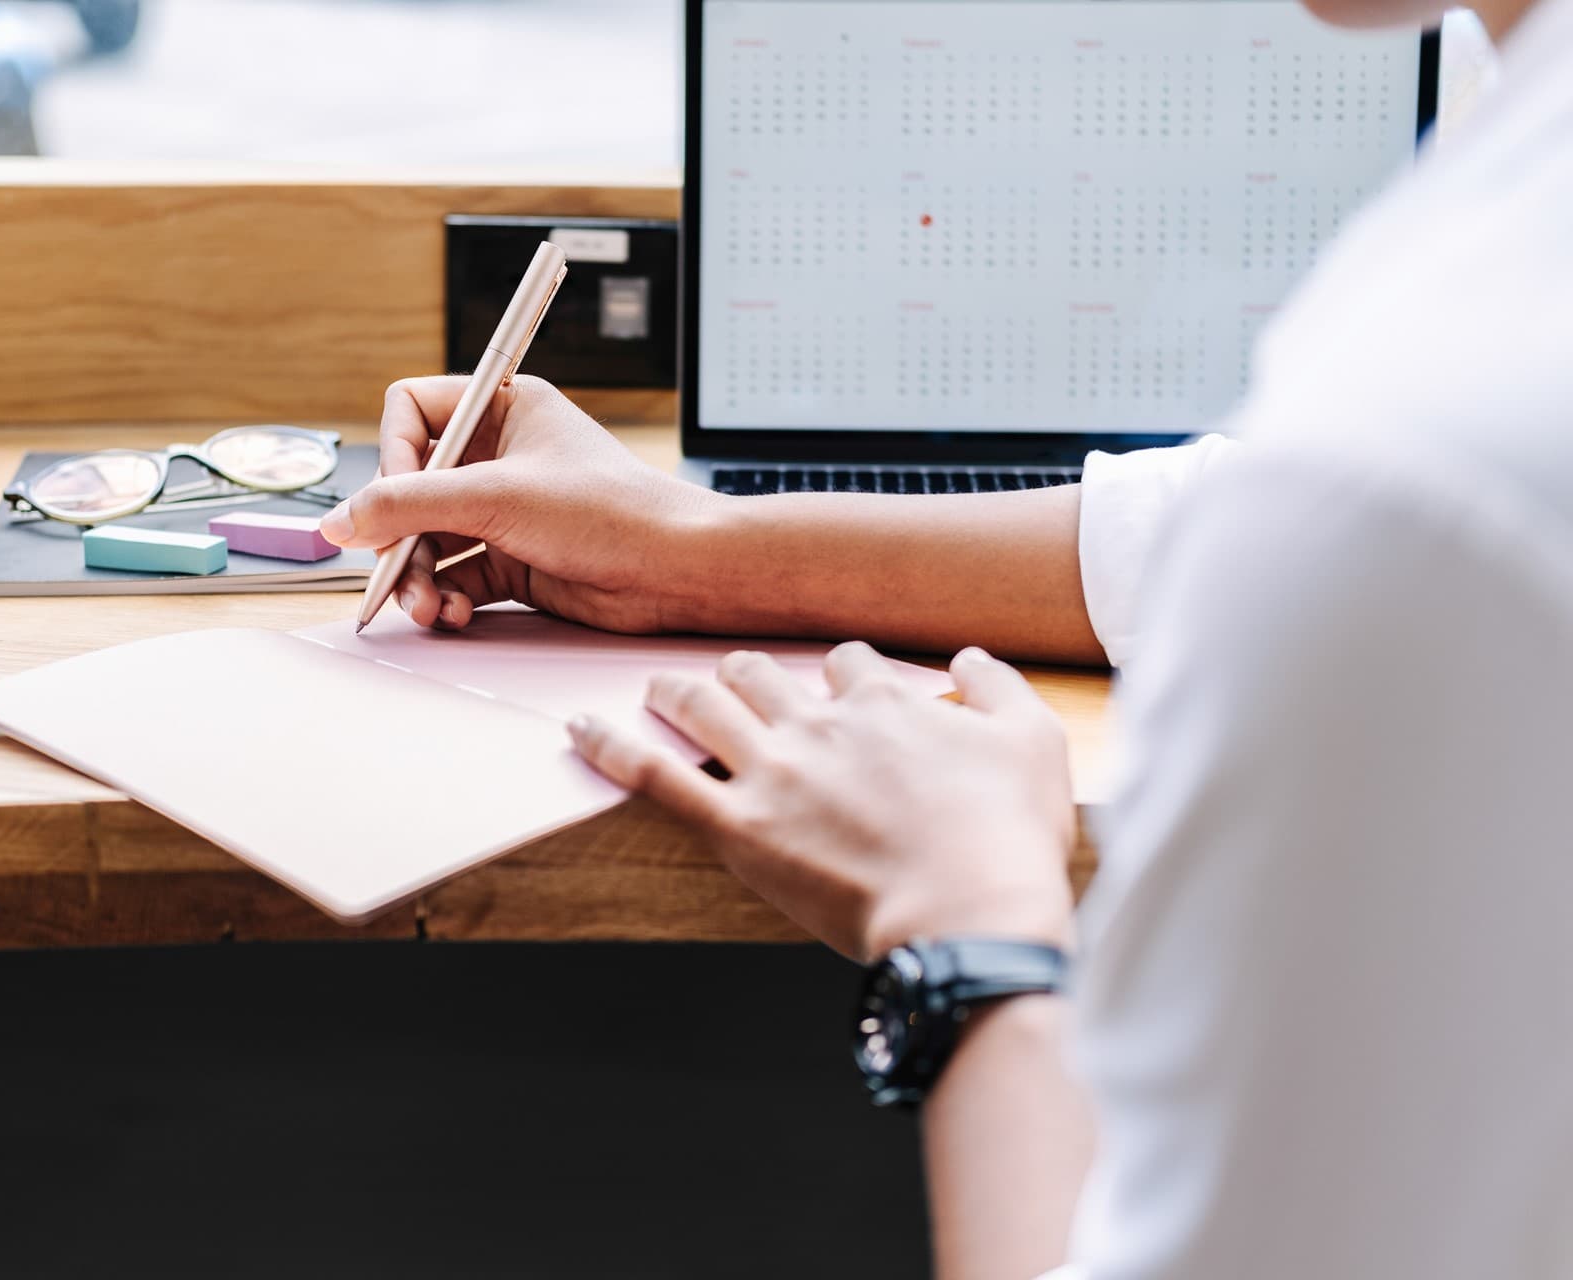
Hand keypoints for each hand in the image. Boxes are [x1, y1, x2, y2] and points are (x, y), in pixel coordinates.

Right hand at [318, 376, 723, 633]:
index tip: (393, 499)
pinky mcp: (515, 560)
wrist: (676, 573)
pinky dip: (447, 598)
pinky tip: (456, 616)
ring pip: (429, 539)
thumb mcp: (497, 497)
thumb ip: (409, 505)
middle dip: (399, 536)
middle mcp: (500, 455)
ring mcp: (506, 510)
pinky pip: (456, 577)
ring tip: (429, 607)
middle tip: (397, 572)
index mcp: (504, 408)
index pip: (411, 411)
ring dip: (418, 577)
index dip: (392, 456)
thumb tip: (338, 521)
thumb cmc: (611, 511)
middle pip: (411, 487)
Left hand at [568, 645, 1076, 960]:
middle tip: (734, 683)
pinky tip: (579, 729)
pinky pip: (656, 776)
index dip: (836, 674)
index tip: (836, 690)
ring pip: (703, 704)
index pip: (842, 662)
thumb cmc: (1005, 840)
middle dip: (744, 672)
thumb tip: (971, 656)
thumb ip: (998, 688)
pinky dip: (611, 747)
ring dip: (676, 689)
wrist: (968, 914)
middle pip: (759, 670)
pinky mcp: (737, 827)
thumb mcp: (1034, 743)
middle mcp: (818, 723)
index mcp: (883, 701)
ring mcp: (772, 772)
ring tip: (656, 686)